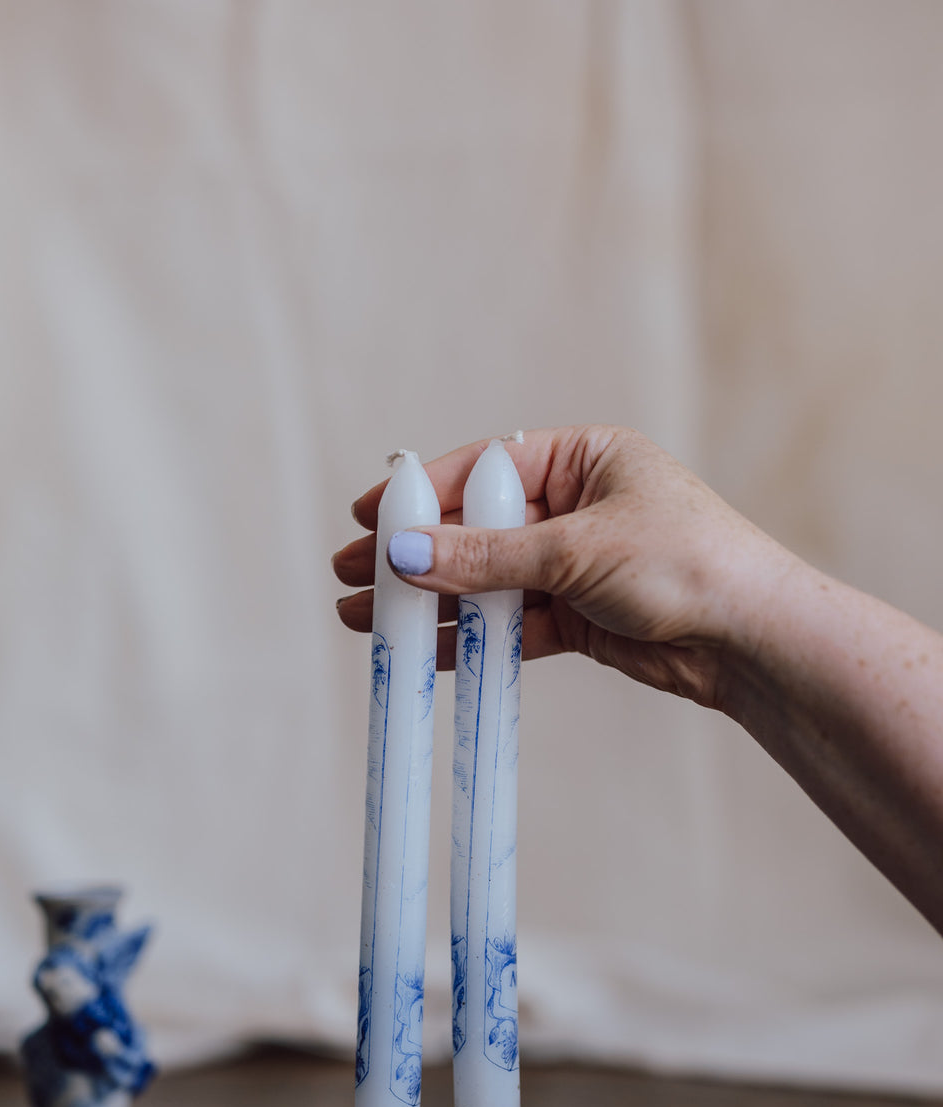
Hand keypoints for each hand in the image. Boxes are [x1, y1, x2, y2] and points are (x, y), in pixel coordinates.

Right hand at [333, 426, 794, 708]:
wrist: (754, 641)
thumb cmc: (686, 564)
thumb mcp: (575, 549)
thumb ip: (486, 556)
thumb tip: (406, 555)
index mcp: (585, 457)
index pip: (485, 468)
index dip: (424, 493)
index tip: (370, 513)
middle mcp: (577, 505)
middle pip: (478, 527)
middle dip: (417, 553)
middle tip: (352, 572)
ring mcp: (576, 564)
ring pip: (488, 580)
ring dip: (433, 601)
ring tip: (368, 618)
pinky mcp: (579, 617)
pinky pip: (510, 623)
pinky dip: (469, 637)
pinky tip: (422, 650)